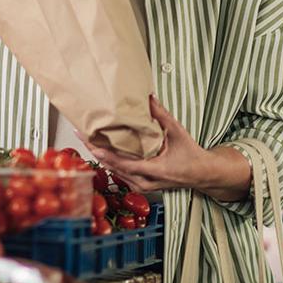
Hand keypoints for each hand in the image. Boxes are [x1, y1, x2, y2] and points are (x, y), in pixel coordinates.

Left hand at [81, 95, 211, 192]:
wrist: (201, 174)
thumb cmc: (191, 156)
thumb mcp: (178, 132)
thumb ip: (162, 115)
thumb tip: (149, 97)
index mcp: (155, 170)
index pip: (125, 164)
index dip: (106, 154)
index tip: (91, 144)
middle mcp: (145, 182)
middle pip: (113, 167)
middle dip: (96, 151)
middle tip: (81, 134)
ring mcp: (141, 186)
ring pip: (114, 171)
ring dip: (100, 156)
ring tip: (86, 139)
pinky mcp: (139, 185)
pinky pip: (119, 173)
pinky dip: (108, 161)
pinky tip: (99, 149)